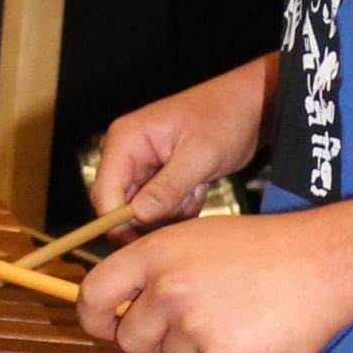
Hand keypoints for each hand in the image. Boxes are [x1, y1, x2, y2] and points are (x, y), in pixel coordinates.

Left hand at [76, 204, 352, 352]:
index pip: (94, 294)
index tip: (104, 327)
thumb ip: (156, 269)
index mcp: (156, 254)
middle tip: (195, 322)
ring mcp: (193, 325)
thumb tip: (121, 308)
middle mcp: (167, 289)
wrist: (324, 263)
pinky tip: (253, 335)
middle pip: (131, 340)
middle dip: (157, 341)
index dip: (93, 318)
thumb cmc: (265, 249)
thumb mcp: (198, 239)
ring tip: (234, 319)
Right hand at [89, 54, 275, 226]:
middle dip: (152, 218)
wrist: (248, 107)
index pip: (104, 195)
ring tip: (197, 187)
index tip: (144, 246)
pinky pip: (158, 208)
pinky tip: (198, 186)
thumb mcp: (199, 156)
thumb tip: (138, 216)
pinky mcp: (157, 177)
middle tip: (185, 207)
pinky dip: (179, 207)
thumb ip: (167, 188)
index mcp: (125, 140)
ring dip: (171, 212)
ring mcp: (141, 166)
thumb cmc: (224, 117)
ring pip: (141, 212)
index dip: (118, 225)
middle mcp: (126, 153)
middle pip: (119, 207)